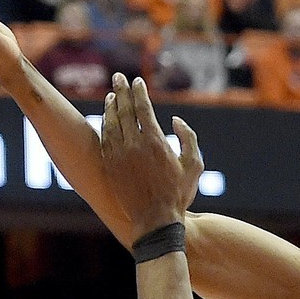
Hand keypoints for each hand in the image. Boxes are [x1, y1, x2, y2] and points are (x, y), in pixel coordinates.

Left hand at [101, 73, 202, 237]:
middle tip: (118, 78)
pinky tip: (107, 118)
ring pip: (111, 123)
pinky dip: (105, 125)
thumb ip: (188, 138)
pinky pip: (105, 139)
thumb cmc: (178, 193)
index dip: (138, 92)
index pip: (143, 108)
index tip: (137, 82)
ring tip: (111, 96)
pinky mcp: (110, 166)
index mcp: (155, 142)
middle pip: (124, 110)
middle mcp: (133, 145)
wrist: (154, 220)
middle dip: (121, 91)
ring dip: (111, 106)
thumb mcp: (194, 165)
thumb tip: (175, 120)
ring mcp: (118, 155)